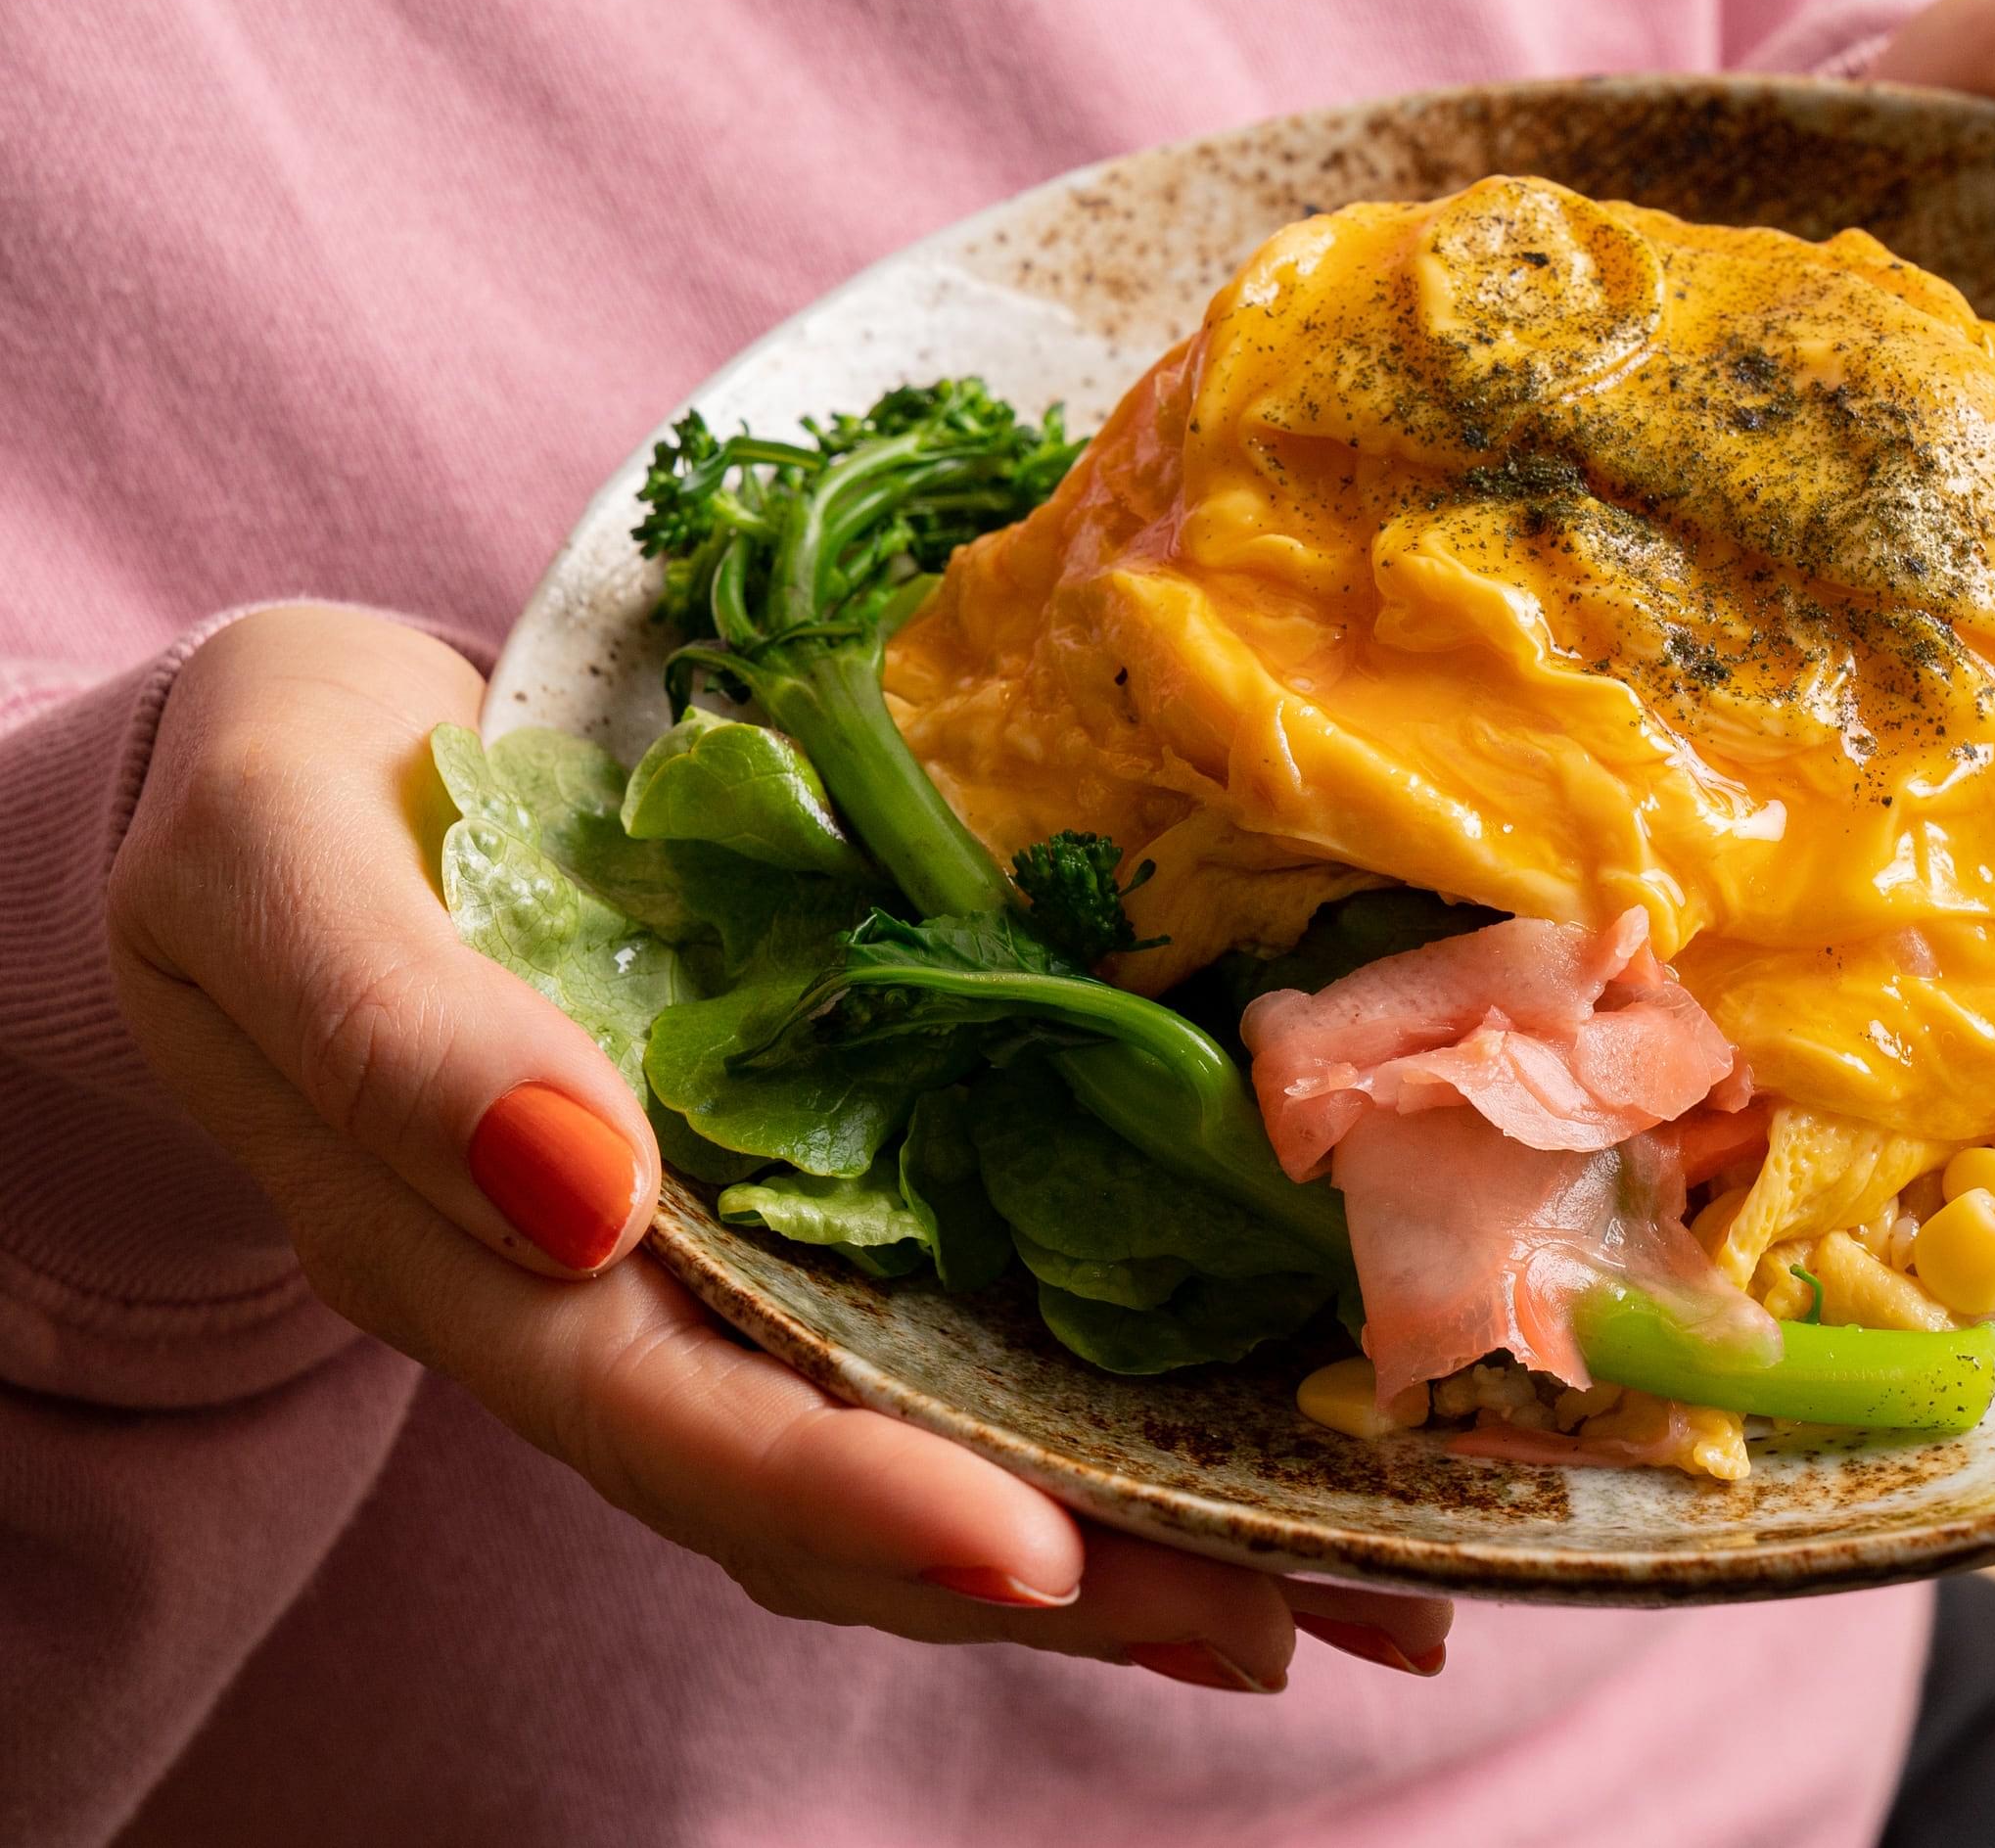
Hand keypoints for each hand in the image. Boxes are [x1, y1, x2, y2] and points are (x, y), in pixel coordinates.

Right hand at [106, 606, 1448, 1690]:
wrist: (311, 765)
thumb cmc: (277, 792)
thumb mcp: (271, 863)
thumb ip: (391, 1027)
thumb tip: (579, 1189)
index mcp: (463, 1247)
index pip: (667, 1416)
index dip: (848, 1496)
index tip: (1038, 1552)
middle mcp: (602, 1295)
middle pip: (820, 1487)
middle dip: (1050, 1565)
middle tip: (1287, 1617)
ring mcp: (703, 1257)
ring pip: (903, 1438)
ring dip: (1110, 1528)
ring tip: (1335, 1588)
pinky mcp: (791, 1190)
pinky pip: (936, 1326)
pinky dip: (1086, 1395)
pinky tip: (1248, 1425)